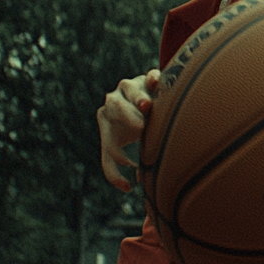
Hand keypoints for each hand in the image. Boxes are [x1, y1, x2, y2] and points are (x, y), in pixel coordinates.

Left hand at [97, 70, 161, 191]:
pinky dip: (153, 79)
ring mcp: (133, 86)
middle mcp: (115, 99)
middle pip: (115, 105)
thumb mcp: (115, 145)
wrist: (143, 100)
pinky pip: (150, 75)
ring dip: (138, 97)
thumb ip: (113, 167)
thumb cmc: (129, 128)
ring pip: (130, 88)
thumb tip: (126, 188)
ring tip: (148, 107)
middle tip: (141, 128)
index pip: (109, 138)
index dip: (117, 153)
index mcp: (105, 118)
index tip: (133, 165)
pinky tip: (158, 85)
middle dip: (127, 116)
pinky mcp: (149, 77)